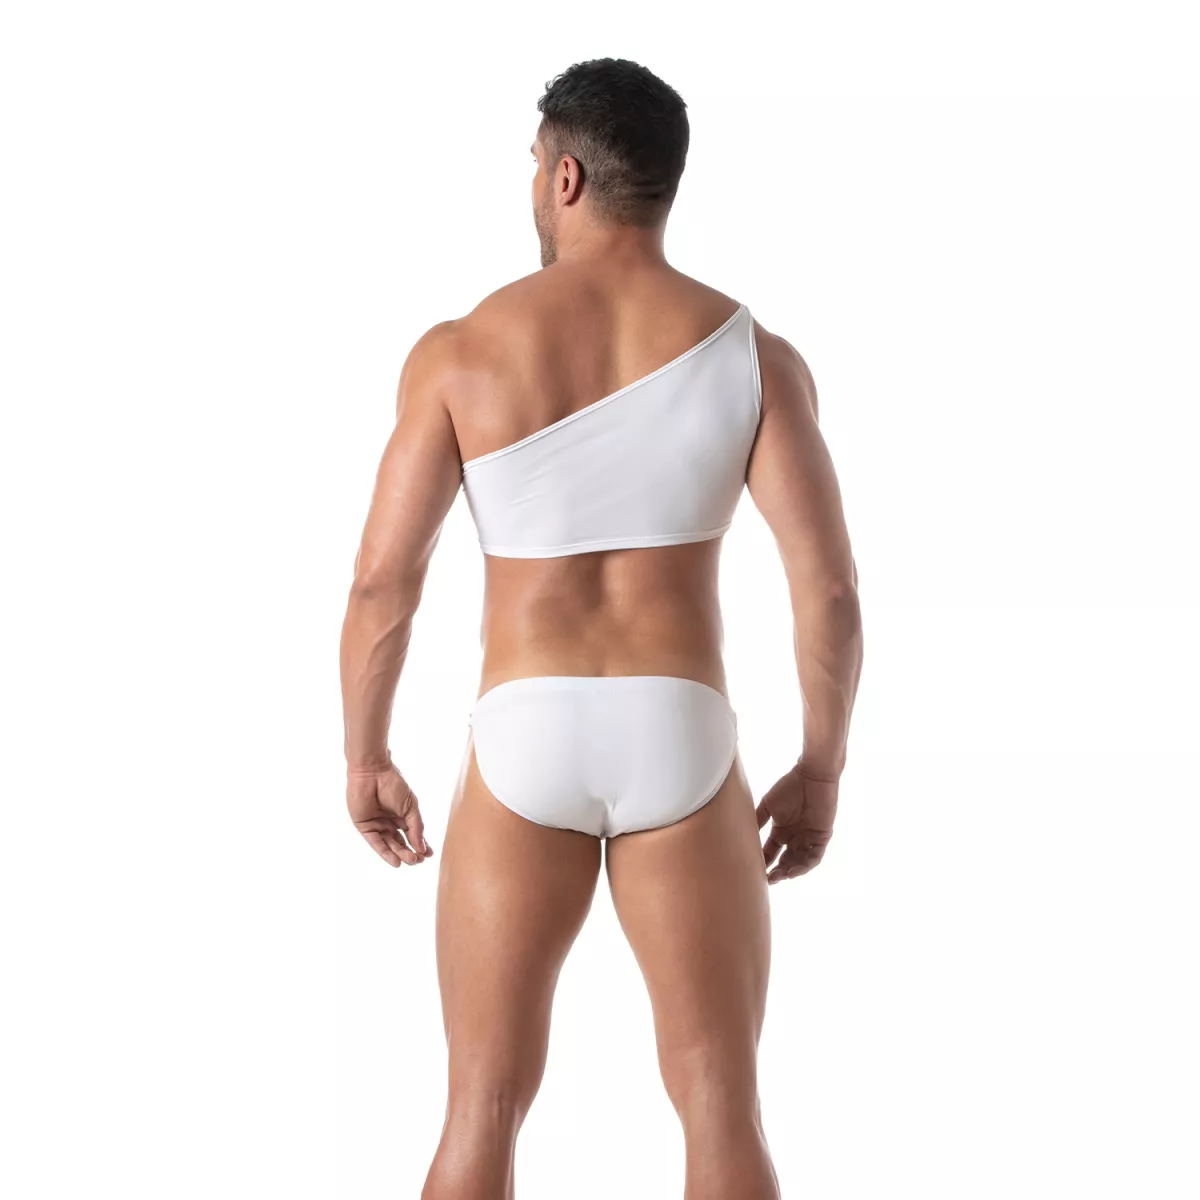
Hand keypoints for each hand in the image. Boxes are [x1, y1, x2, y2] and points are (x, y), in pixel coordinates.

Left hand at [346, 756, 434, 867]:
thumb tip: (422, 848)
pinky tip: (395, 861)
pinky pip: (376, 843)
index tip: (429, 854)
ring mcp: (377, 825)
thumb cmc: (393, 784)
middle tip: (419, 860)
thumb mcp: (410, 807)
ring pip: (390, 845)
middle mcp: (389, 822)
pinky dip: (385, 853)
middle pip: (401, 842)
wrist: (373, 772)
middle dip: (410, 852)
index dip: (420, 845)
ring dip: (400, 854)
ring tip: (411, 861)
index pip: (412, 835)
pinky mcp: (365, 827)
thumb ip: (416, 827)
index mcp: (402, 815)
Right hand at [755, 760, 838, 883]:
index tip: (753, 872)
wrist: (812, 775)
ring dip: (789, 871)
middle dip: (776, 872)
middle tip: (767, 880)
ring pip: (799, 862)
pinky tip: (793, 870)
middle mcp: (795, 838)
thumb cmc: (789, 786)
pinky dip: (804, 865)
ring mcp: (809, 839)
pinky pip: (814, 856)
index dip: (763, 863)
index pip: (771, 852)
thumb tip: (742, 836)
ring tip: (779, 877)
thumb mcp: (768, 805)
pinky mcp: (822, 837)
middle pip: (785, 861)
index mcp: (781, 831)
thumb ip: (758, 821)